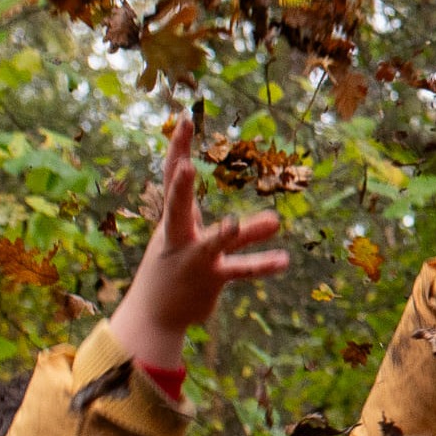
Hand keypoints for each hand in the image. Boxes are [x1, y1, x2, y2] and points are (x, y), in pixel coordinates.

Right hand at [103, 115, 288, 373]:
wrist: (153, 317)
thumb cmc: (177, 270)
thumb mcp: (202, 245)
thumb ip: (241, 232)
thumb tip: (274, 220)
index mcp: (173, 221)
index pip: (172, 178)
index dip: (177, 148)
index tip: (184, 117)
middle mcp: (178, 238)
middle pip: (176, 209)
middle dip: (180, 188)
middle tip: (186, 165)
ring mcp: (193, 261)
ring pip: (212, 244)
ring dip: (231, 234)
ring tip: (263, 222)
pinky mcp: (210, 280)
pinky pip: (238, 270)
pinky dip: (260, 265)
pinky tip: (283, 260)